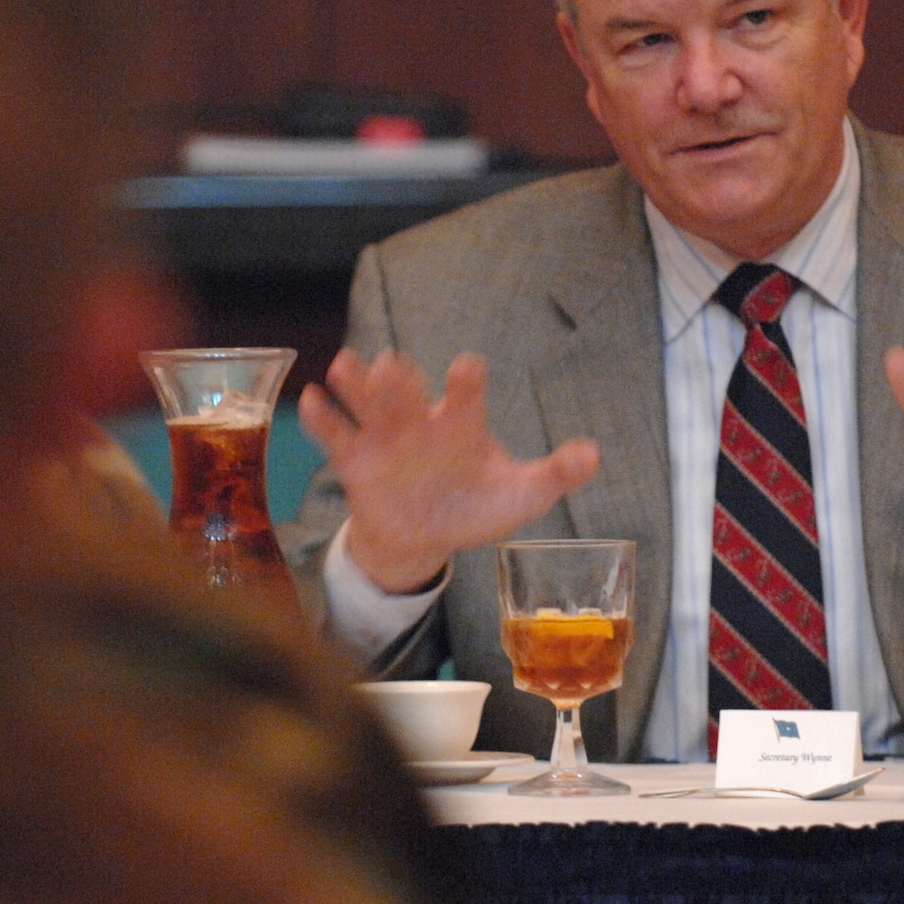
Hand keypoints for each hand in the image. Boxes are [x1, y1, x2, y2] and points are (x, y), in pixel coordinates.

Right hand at [298, 348, 599, 593]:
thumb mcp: (519, 495)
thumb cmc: (474, 505)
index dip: (466, 380)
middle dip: (400, 379)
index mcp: (461, 421)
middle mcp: (420, 419)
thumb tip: (593, 454)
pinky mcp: (354, 460)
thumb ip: (554, 474)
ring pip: (366, 403)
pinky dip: (321, 418)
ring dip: (356, 383)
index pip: (465, 392)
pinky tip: (310, 400)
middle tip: (394, 365)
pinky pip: (334, 436)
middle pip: (408, 390)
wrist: (424, 537)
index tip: (467, 369)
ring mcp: (384, 437)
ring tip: (344, 366)